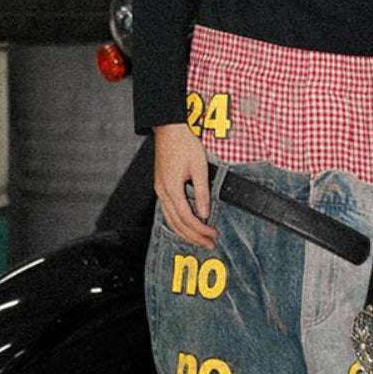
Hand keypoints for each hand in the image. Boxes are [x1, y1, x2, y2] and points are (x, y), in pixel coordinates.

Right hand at [153, 122, 217, 249]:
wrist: (169, 129)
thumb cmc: (184, 143)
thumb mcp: (199, 167)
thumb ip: (201, 192)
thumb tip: (205, 212)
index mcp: (171, 188)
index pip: (187, 217)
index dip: (200, 229)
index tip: (212, 235)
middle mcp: (162, 192)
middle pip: (177, 223)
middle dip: (193, 236)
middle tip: (208, 244)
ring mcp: (160, 190)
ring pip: (170, 220)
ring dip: (185, 232)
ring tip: (198, 240)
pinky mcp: (161, 186)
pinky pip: (168, 211)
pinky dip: (178, 222)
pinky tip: (186, 226)